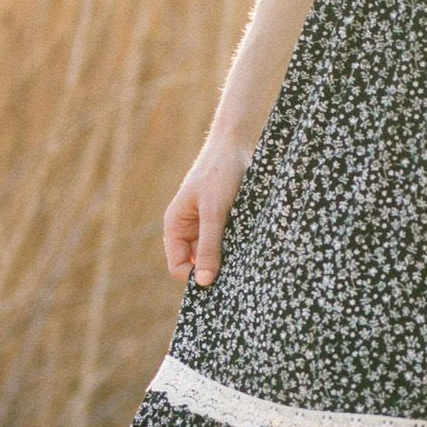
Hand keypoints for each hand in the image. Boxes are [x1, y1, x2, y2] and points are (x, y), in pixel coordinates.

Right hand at [162, 133, 256, 286]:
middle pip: (197, 264)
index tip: (219, 280)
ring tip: (245, 255)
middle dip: (214, 269)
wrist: (237, 144)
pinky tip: (251, 245)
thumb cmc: (220, 173)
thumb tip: (202, 283)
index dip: (195, 278)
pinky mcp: (224, 220)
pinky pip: (228, 242)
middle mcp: (188, 229)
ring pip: (215, 254)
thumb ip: (208, 246)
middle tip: (236, 272)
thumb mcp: (214, 212)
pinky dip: (238, 247)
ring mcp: (206, 225)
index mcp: (175, 226)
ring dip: (229, 258)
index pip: (178, 267)